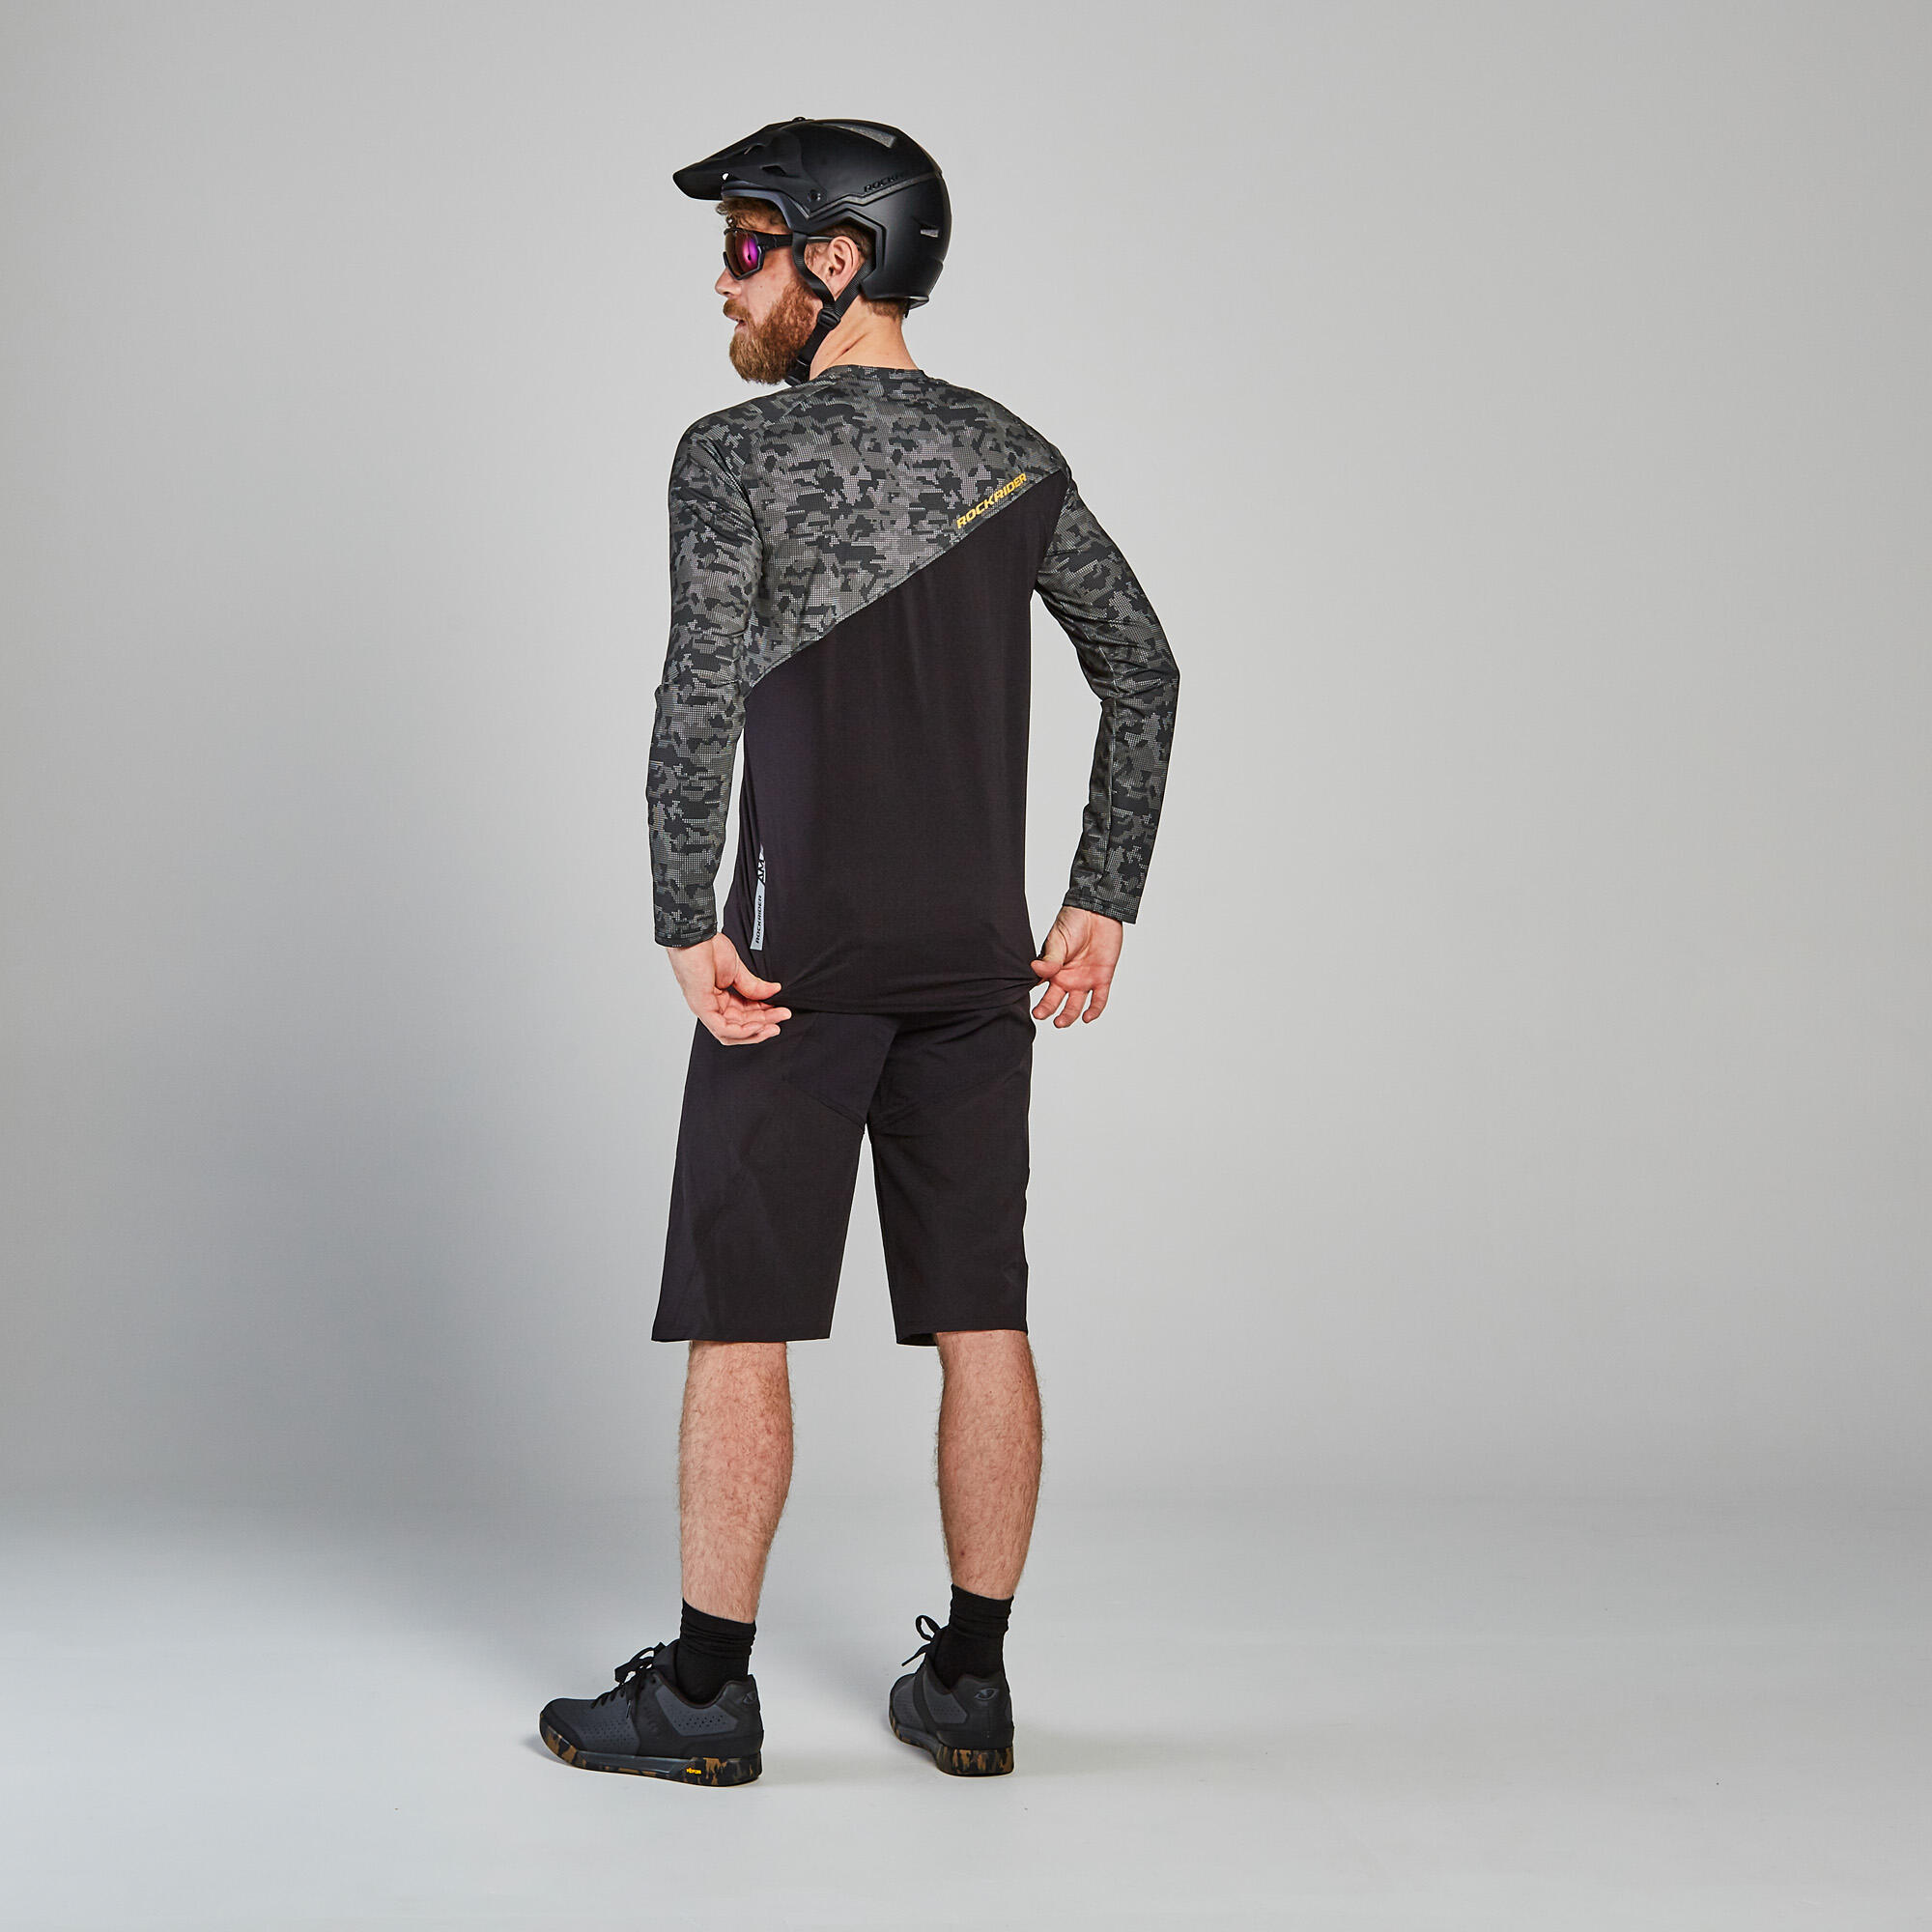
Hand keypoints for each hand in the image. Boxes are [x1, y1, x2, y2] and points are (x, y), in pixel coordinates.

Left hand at [666, 933, 791, 1043]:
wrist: (695, 936)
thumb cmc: (707, 947)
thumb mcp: (738, 969)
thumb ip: (754, 986)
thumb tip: (774, 991)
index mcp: (718, 997)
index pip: (744, 1013)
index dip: (764, 1014)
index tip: (781, 1010)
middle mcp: (711, 1005)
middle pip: (740, 1025)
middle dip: (764, 1024)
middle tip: (782, 1018)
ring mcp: (705, 1008)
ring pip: (732, 1033)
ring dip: (755, 1032)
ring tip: (772, 1026)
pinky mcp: (702, 1008)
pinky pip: (723, 1029)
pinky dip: (742, 1031)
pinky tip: (758, 1025)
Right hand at [1030, 906, 1121, 1025]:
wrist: (1098, 910)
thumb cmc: (1073, 921)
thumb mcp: (1058, 940)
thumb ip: (1051, 959)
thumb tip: (1035, 970)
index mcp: (1052, 969)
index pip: (1040, 990)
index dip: (1034, 999)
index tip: (1026, 1007)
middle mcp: (1066, 978)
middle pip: (1055, 1001)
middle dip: (1047, 1010)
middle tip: (1040, 1015)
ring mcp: (1084, 980)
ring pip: (1075, 1005)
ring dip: (1068, 1016)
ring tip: (1060, 1022)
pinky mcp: (1102, 978)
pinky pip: (1099, 999)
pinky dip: (1094, 1010)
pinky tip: (1087, 1018)